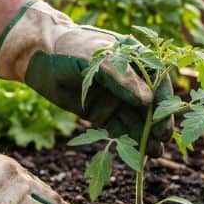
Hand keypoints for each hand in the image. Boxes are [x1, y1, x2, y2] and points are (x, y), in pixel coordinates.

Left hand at [0, 0, 172, 155]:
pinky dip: (130, 142)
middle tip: (161, 139)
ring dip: (147, 136)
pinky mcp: (104, 114)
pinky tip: (139, 155)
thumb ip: (121, 79)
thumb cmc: (69, 49)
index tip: (164, 117)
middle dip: (157, 122)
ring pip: (137, 120)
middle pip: (150, 104)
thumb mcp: (96, 59)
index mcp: (135, 58)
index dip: (163, 99)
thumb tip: (147, 101)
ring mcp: (117, 98)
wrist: (40, 58)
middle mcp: (130, 80)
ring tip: (155, 153)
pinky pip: (121, 129)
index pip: (157, 79)